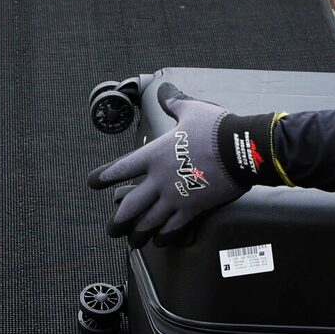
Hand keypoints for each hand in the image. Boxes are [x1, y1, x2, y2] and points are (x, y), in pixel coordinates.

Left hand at [86, 89, 248, 242]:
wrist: (241, 149)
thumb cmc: (215, 129)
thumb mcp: (190, 110)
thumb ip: (174, 102)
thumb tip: (166, 90)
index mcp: (154, 155)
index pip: (121, 168)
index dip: (104, 176)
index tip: (93, 182)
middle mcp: (160, 179)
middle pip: (131, 205)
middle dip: (118, 220)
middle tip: (112, 229)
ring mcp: (176, 196)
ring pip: (149, 221)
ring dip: (138, 233)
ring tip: (132, 242)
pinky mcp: (193, 208)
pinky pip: (174, 227)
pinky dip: (165, 236)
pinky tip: (160, 241)